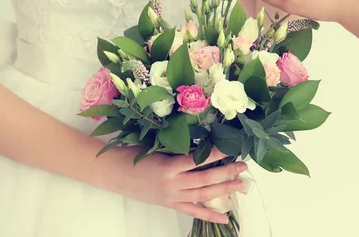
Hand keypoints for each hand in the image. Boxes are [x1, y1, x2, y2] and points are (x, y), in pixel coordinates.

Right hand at [113, 147, 246, 223]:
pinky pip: (192, 211)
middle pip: (205, 179)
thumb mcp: (157, 147)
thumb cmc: (134, 155)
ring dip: (224, 190)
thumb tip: (202, 141)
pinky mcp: (170, 204)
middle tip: (243, 166)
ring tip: (241, 185)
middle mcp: (172, 183)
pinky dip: (209, 214)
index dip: (215, 153)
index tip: (230, 146)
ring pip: (203, 195)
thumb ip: (178, 148)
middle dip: (226, 172)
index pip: (197, 159)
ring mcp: (172, 196)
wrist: (115, 173)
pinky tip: (225, 217)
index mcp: (168, 166)